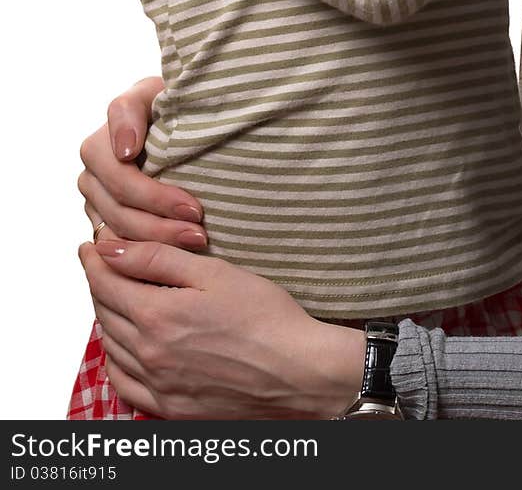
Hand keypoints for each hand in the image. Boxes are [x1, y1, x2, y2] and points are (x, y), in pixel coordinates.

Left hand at [78, 240, 364, 419]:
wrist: (299, 372)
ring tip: (117, 296)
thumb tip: (110, 248)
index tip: (92, 243)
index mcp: (157, 315)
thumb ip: (156, 259)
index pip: (106, 282)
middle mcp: (148, 354)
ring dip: (107, 317)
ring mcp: (157, 385)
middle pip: (105, 311)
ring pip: (111, 346)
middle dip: (100, 282)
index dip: (95, 258)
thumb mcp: (214, 272)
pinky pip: (124, 384)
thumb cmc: (266, 317)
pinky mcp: (170, 407)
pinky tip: (127, 346)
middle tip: (104, 262)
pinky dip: (117, 360)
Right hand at [79, 77, 207, 251]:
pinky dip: (147, 257)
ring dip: (159, 244)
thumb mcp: (151, 92)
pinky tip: (177, 258)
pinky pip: (119, 251)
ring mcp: (96, 204)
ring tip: (198, 243)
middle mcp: (91, 177)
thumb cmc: (168, 102)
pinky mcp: (106, 225)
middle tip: (201, 233)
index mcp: (97, 146)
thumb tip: (123, 150)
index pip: (120, 180)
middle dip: (162, 227)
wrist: (177, 119)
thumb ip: (128, 110)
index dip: (155, 197)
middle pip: (120, 213)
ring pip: (118, 237)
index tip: (192, 208)